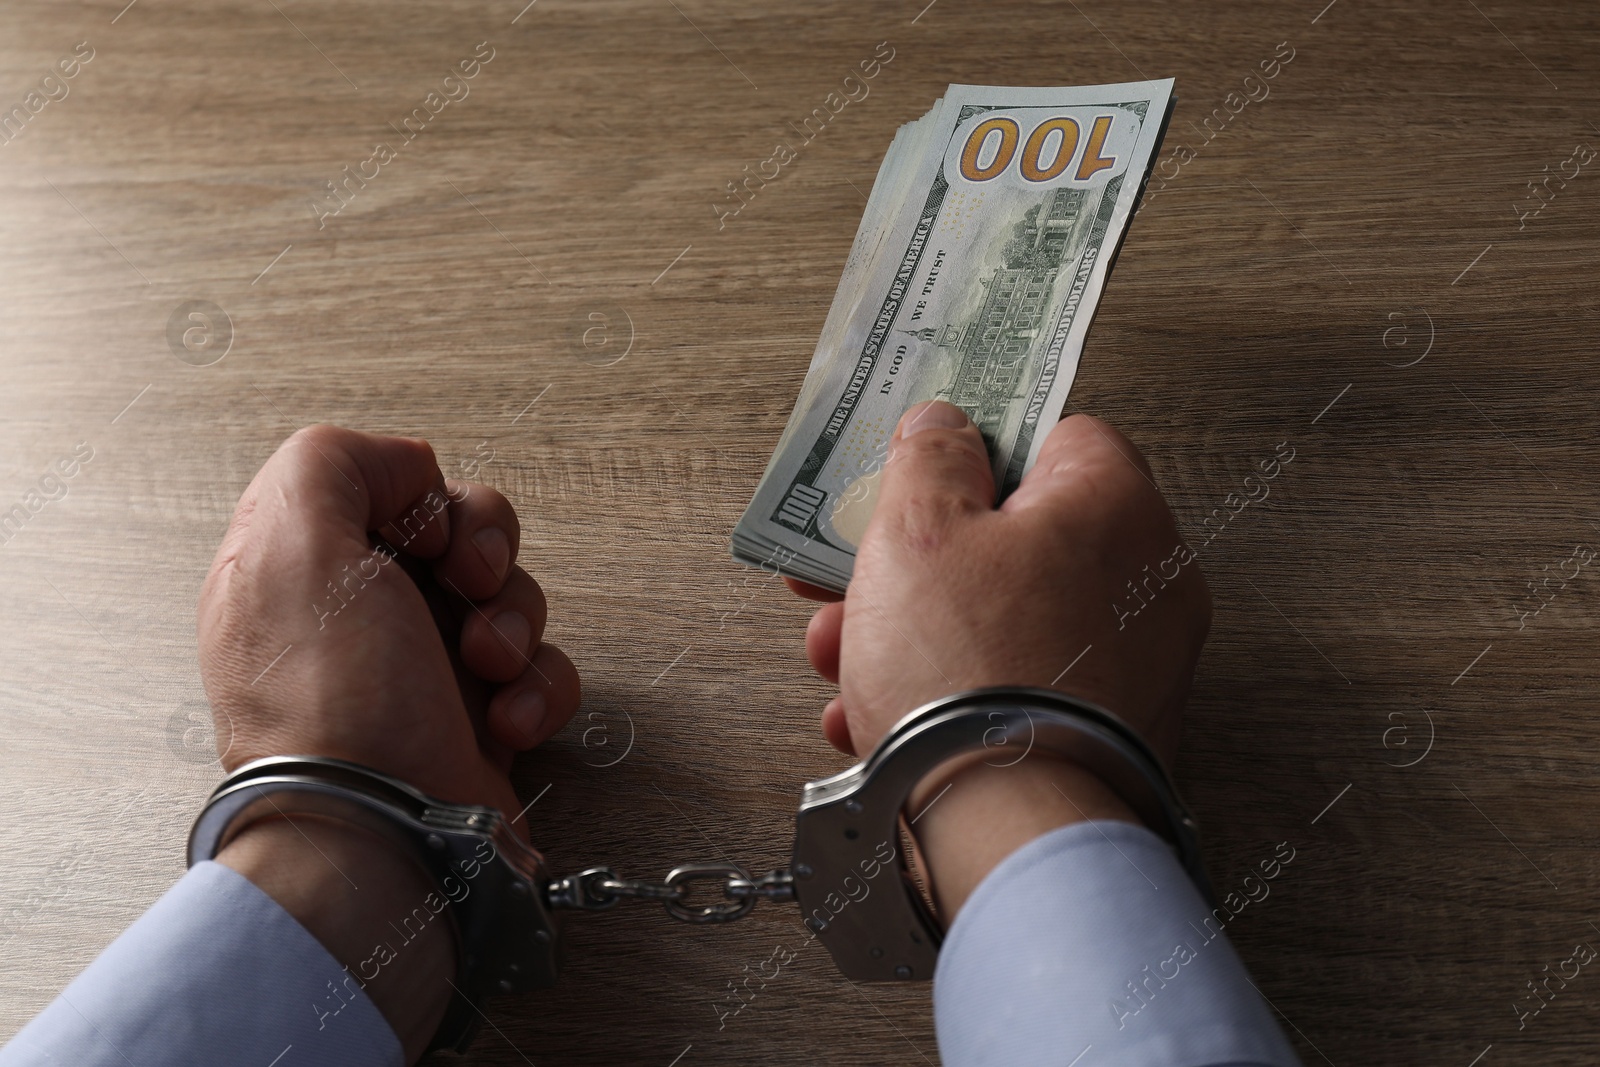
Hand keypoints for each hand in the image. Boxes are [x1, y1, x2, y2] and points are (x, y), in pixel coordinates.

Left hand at [198, 426, 580, 1058]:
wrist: (382, 840)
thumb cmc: (334, 709)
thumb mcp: (293, 546)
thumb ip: (333, 462)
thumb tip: (409, 468)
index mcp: (303, 569)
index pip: (389, 488)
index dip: (425, 500)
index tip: (423, 538)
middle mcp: (361, 616)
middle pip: (462, 534)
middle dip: (488, 554)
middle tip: (472, 589)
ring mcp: (423, 672)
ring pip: (510, 599)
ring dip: (516, 625)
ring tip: (488, 669)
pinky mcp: (480, 722)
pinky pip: (542, 673)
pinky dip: (539, 690)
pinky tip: (506, 721)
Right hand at [793, 402, 1209, 914]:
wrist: (1011, 833)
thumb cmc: (972, 676)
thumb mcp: (918, 528)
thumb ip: (930, 456)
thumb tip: (943, 427)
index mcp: (1115, 506)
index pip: (1055, 437)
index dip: (975, 449)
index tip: (922, 468)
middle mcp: (1145, 582)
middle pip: (1015, 539)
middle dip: (916, 561)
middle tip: (854, 573)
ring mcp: (1133, 667)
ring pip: (1004, 619)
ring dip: (914, 631)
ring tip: (843, 655)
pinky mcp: (1108, 734)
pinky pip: (1018, 689)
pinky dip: (951, 695)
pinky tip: (881, 717)